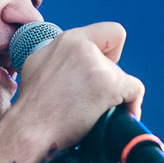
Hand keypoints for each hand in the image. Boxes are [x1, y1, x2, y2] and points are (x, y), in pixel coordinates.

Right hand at [13, 21, 145, 151]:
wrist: (28, 129)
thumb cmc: (30, 107)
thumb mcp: (37, 65)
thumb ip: (59, 56)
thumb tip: (72, 62)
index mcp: (67, 40)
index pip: (110, 32)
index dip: (110, 53)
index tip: (97, 70)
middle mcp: (83, 47)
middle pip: (113, 63)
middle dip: (105, 81)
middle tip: (87, 100)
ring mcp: (97, 66)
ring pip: (122, 78)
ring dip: (112, 96)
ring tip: (93, 113)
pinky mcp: (109, 86)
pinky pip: (135, 91)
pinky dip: (132, 105)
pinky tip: (122, 116)